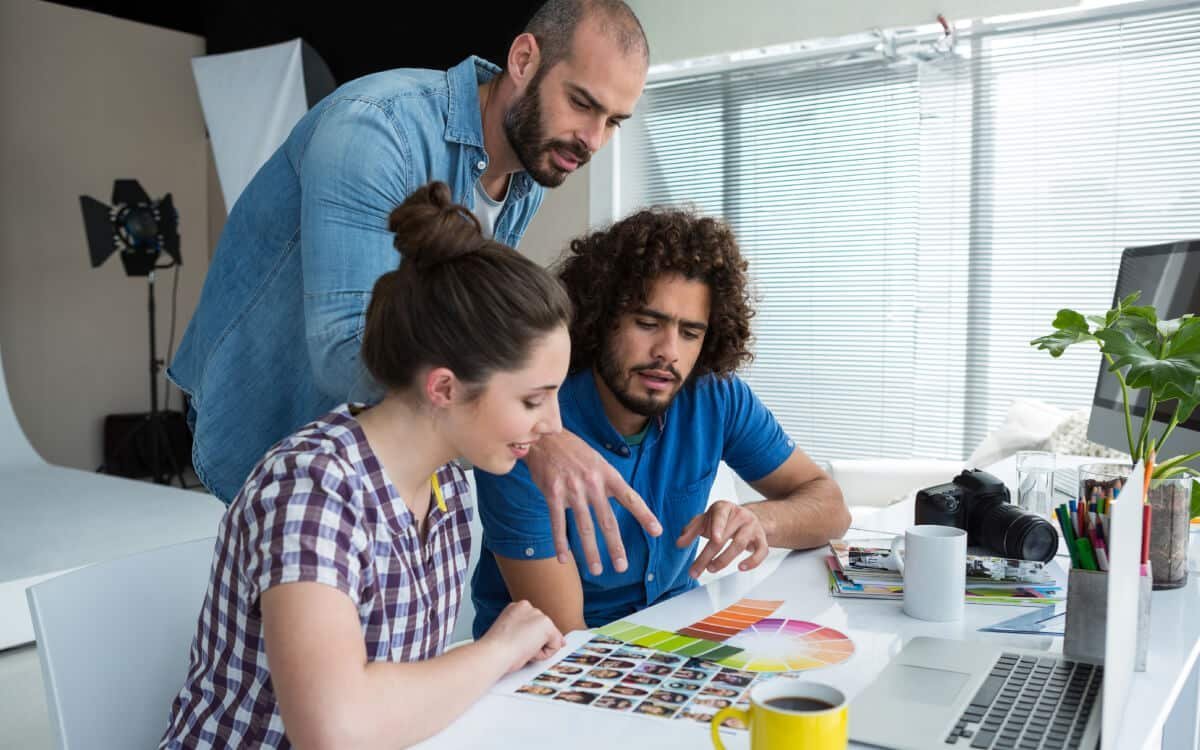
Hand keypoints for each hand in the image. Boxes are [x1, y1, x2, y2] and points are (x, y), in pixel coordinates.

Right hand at [481, 601, 564, 673]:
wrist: (494, 652)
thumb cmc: (496, 650)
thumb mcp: (509, 636)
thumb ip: (525, 633)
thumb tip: (547, 641)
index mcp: (515, 608)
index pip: (532, 626)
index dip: (527, 640)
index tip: (514, 643)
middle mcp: (527, 607)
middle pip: (542, 631)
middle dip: (534, 643)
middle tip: (517, 648)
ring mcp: (537, 614)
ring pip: (549, 639)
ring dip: (538, 649)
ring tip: (520, 649)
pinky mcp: (546, 625)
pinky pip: (555, 645)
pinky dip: (544, 654)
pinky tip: (528, 652)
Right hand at [525, 430, 661, 574]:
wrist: (545, 437)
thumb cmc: (574, 451)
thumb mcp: (598, 460)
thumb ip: (608, 482)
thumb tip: (623, 501)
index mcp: (607, 474)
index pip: (630, 497)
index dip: (644, 515)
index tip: (657, 531)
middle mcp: (592, 483)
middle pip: (607, 520)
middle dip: (615, 546)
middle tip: (621, 566)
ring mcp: (572, 489)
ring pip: (583, 526)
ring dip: (590, 551)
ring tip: (596, 570)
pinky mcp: (552, 493)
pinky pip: (558, 523)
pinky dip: (560, 542)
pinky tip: (564, 558)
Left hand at [676, 500, 768, 578]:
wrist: (747, 517)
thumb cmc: (723, 520)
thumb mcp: (705, 521)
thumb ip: (691, 530)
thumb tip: (679, 543)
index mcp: (724, 508)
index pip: (720, 516)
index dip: (717, 527)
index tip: (714, 538)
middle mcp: (740, 515)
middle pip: (725, 537)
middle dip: (708, 555)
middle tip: (695, 570)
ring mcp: (752, 527)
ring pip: (740, 545)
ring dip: (724, 559)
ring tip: (711, 569)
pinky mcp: (762, 539)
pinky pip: (761, 551)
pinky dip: (752, 561)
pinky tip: (741, 567)